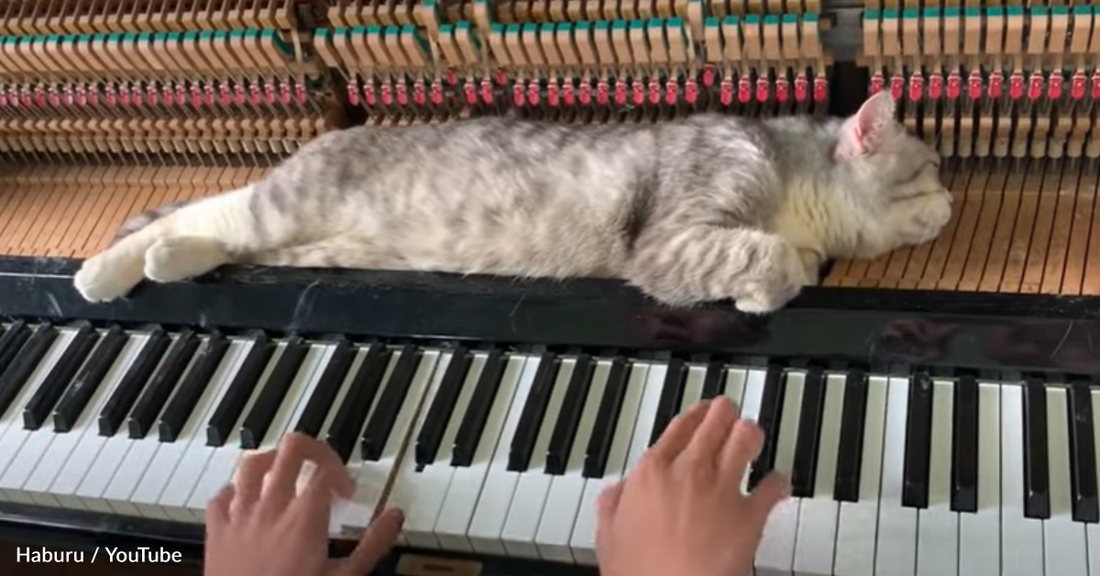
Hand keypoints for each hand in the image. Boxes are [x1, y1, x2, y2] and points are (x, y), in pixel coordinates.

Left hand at [204, 432, 404, 575]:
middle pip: (290, 450)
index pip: (325, 470)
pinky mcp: (218, 533)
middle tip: (319, 466)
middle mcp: (271, 508)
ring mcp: (241, 518)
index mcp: (304, 517)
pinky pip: (220, 496)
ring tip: (284, 469)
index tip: (346, 491)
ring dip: (272, 461)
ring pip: (251, 464)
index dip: (341, 473)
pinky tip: (246, 499)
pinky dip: (234, 491)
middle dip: (310, 450)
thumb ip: (373, 544)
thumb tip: (394, 516)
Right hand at [595, 399, 788, 575]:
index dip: (694, 415)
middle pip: (715, 421)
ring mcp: (722, 489)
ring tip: (751, 435)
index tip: (701, 413)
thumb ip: (612, 508)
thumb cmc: (639, 573)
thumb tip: (613, 494)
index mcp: (652, 473)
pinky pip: (772, 486)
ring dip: (750, 434)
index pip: (679, 426)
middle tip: (730, 412)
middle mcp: (689, 471)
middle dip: (726, 413)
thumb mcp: (609, 537)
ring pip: (746, 438)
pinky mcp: (750, 515)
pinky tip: (775, 484)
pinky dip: (777, 483)